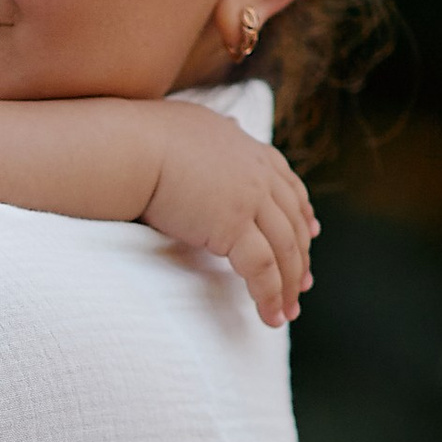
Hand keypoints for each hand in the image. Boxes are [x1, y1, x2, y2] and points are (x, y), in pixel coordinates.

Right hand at [139, 107, 315, 324]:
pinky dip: (270, 296)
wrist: (128, 147)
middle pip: (292, 223)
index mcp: (249, 151)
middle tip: (302, 286)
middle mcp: (257, 174)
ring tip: (286, 313)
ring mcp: (249, 200)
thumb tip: (226, 127)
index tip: (312, 234)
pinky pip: (262, 269)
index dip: (302, 214)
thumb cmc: (143, 136)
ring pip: (284, 251)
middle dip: (301, 258)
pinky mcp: (233, 226)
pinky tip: (270, 317)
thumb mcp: (192, 123)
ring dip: (288, 287)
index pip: (289, 186)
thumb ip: (216, 131)